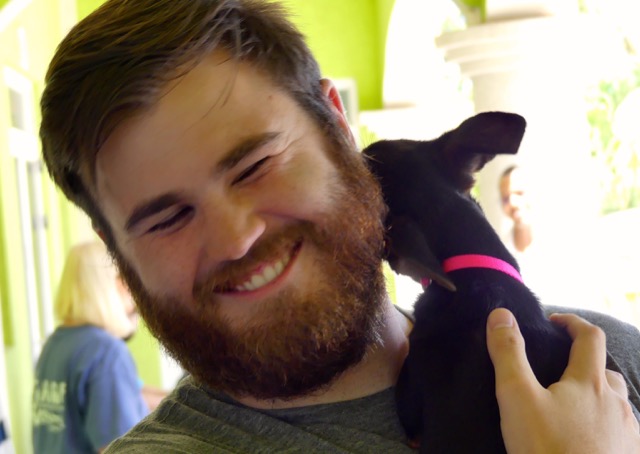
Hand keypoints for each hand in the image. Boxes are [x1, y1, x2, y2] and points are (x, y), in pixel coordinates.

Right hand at [486, 308, 639, 453]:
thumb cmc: (547, 450)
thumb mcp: (517, 397)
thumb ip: (508, 354)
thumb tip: (501, 315)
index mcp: (589, 383)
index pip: (590, 337)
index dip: (572, 322)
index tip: (554, 322)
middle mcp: (616, 404)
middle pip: (606, 372)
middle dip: (585, 364)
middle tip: (559, 372)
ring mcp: (628, 435)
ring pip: (617, 405)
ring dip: (598, 397)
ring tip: (571, 409)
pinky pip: (622, 434)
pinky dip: (606, 428)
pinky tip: (587, 442)